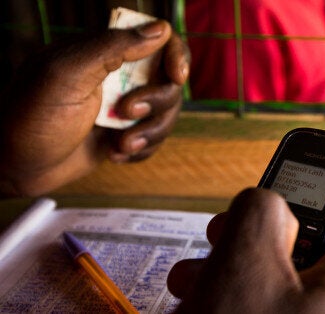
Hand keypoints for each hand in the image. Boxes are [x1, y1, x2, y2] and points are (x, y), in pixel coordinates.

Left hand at [0, 20, 188, 195]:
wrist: (14, 168)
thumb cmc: (30, 117)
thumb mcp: (66, 74)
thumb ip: (112, 47)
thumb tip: (159, 30)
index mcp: (103, 52)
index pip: (157, 39)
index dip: (175, 54)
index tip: (177, 76)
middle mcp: (118, 76)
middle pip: (169, 81)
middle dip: (156, 102)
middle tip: (127, 112)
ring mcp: (123, 107)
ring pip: (166, 113)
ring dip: (149, 132)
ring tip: (120, 144)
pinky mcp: (124, 134)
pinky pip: (154, 139)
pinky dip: (141, 150)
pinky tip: (115, 154)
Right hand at [167, 188, 324, 312]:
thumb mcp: (244, 261)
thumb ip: (263, 210)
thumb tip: (271, 205)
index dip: (323, 211)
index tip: (282, 206)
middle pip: (315, 264)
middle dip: (259, 245)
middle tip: (221, 239)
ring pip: (285, 297)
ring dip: (238, 278)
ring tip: (192, 280)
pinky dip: (242, 310)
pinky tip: (201, 310)